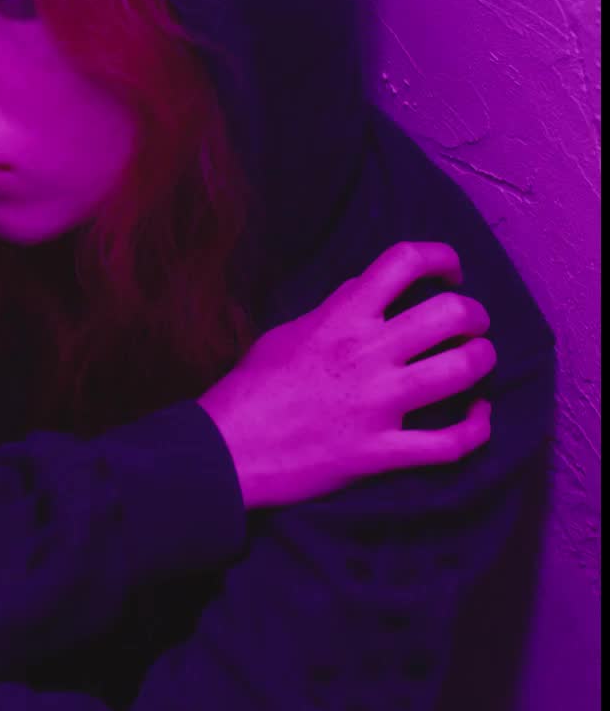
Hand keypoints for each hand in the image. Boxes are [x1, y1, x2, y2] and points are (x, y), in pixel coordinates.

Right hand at [199, 242, 495, 507]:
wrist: (227, 450)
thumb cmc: (251, 388)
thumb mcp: (288, 331)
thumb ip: (334, 308)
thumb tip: (367, 289)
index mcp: (342, 317)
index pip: (405, 261)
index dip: (442, 257)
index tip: (451, 271)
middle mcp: (367, 353)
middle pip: (452, 312)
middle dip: (475, 315)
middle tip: (471, 324)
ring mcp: (379, 405)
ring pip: (463, 371)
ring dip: (482, 361)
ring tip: (478, 361)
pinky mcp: (382, 453)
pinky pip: (450, 443)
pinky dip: (476, 429)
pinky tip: (478, 418)